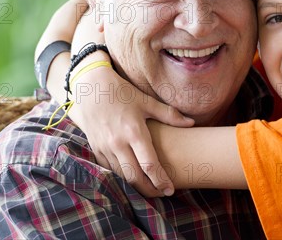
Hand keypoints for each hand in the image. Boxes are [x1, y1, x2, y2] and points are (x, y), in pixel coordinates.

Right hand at [67, 63, 194, 196]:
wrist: (90, 87)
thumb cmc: (121, 92)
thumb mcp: (146, 101)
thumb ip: (169, 114)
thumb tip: (191, 123)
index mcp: (134, 132)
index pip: (150, 165)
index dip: (161, 180)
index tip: (170, 189)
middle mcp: (118, 143)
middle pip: (135, 176)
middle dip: (150, 189)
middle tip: (161, 194)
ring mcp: (105, 147)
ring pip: (121, 175)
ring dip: (135, 186)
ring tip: (149, 189)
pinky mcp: (95, 148)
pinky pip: (109, 169)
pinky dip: (120, 177)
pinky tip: (131, 178)